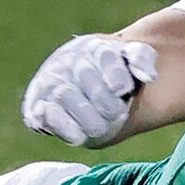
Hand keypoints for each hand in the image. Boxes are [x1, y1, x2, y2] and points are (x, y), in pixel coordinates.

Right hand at [21, 35, 158, 146]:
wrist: (92, 95)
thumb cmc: (116, 77)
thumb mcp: (132, 63)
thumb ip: (142, 59)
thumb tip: (148, 75)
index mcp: (94, 48)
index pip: (107, 59)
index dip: (118, 81)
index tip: (124, 91)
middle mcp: (67, 61)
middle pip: (87, 79)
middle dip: (107, 103)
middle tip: (117, 114)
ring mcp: (50, 83)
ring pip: (65, 96)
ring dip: (88, 118)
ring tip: (101, 127)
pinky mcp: (37, 106)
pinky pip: (45, 114)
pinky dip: (63, 126)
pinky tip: (80, 136)